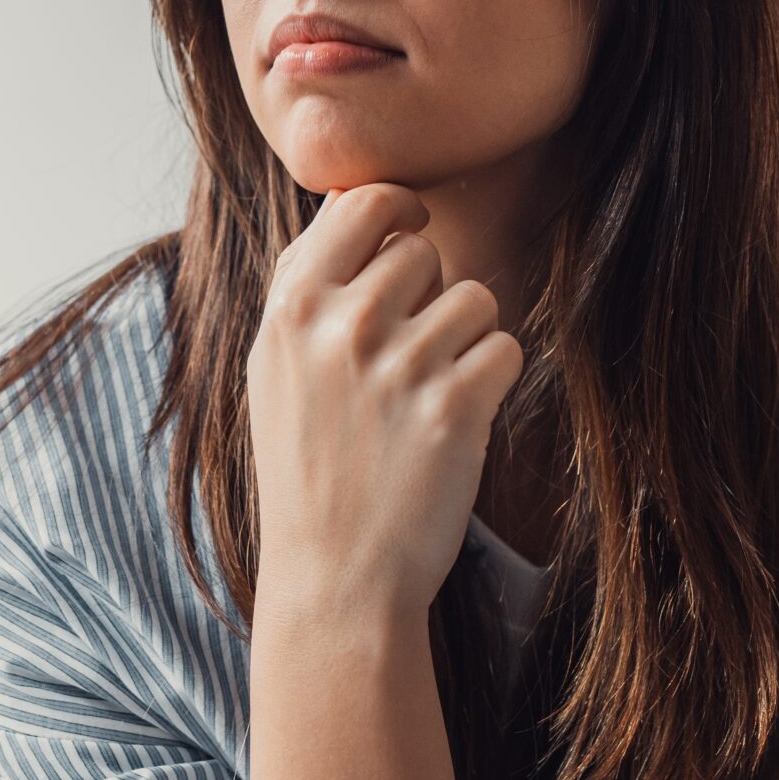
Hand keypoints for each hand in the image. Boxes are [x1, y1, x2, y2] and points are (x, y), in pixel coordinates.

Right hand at [246, 184, 526, 627]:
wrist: (334, 578)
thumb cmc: (306, 467)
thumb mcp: (273, 369)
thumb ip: (305, 285)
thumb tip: (352, 202)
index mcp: (290, 308)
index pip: (363, 201)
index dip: (398, 208)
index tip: (411, 230)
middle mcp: (342, 327)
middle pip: (425, 252)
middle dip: (429, 294)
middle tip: (407, 359)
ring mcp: (400, 366)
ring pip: (474, 298)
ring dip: (466, 340)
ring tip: (428, 395)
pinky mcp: (455, 407)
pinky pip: (505, 348)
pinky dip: (492, 381)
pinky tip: (457, 422)